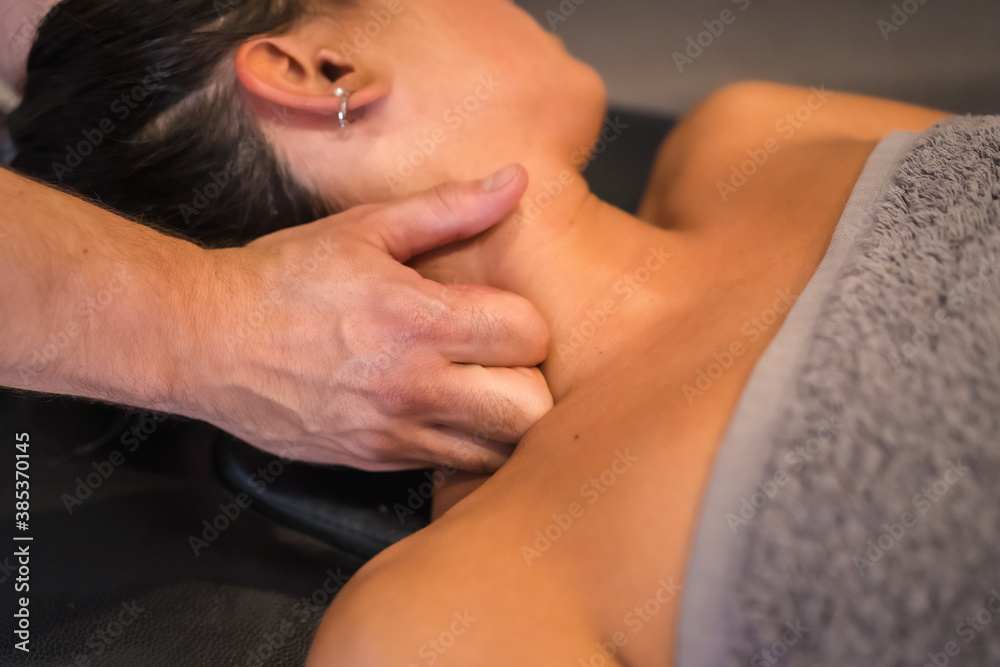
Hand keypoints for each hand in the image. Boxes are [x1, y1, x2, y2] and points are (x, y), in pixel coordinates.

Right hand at [186, 165, 552, 471]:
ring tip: (479, 389)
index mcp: (416, 319)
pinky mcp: (375, 460)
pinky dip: (460, 443)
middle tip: (503, 361)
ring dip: (502, 421)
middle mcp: (412, 385)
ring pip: (497, 453)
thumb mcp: (364, 229)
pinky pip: (449, 467)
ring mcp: (394, 432)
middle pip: (529, 409)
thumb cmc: (284, 278)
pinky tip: (438, 411)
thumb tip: (514, 181)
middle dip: (530, 382)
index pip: (529, 337)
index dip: (526, 323)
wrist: (204, 340)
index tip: (500, 315)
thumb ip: (448, 209)